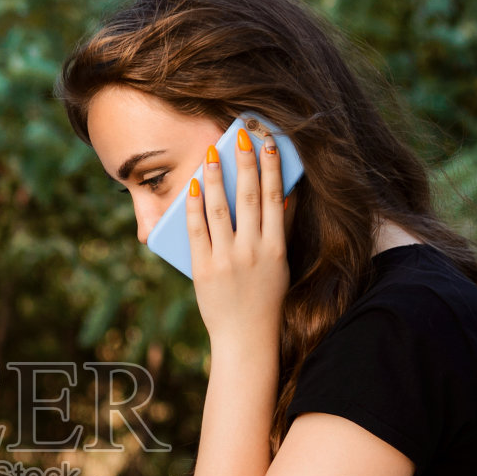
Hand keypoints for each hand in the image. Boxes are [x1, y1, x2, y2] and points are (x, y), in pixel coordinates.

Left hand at [188, 128, 289, 352]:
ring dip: (214, 178)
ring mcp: (227, 260)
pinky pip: (196, 231)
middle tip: (239, 137)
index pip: (274, 198)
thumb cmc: (266, 300)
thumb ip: (281, 230)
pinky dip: (193, 207)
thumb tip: (285, 196)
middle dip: (244, 164)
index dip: (272, 168)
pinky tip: (191, 187)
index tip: (269, 142)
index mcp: (275, 248)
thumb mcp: (281, 265)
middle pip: (248, 197)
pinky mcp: (204, 269)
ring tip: (210, 154)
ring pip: (219, 209)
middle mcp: (253, 251)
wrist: (246, 339)